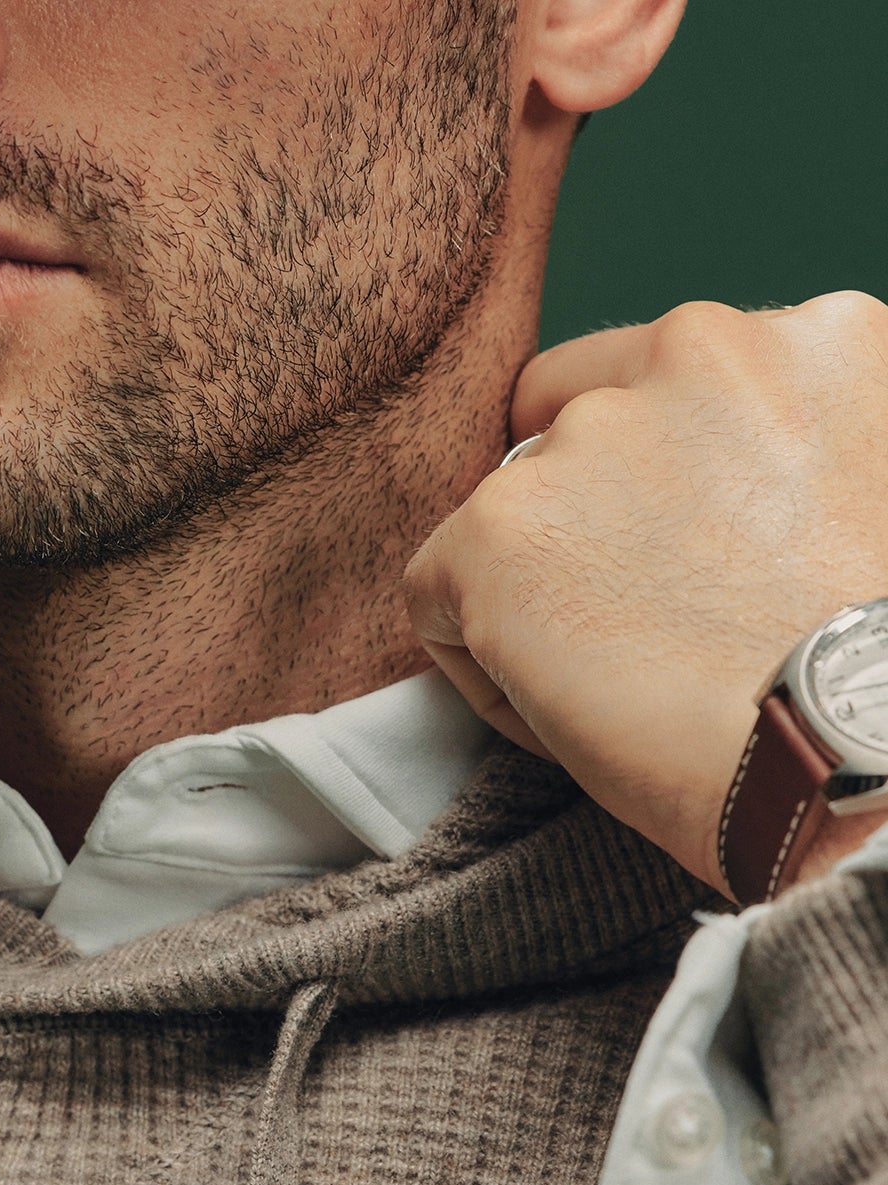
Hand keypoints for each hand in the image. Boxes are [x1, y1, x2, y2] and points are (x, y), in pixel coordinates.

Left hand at [403, 292, 887, 895]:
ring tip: (624, 687)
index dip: (659, 487)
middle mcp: (695, 349)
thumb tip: (724, 509)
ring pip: (510, 513)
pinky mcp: (499, 527)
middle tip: (646, 631)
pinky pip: (438, 591)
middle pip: (576, 428)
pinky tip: (567, 715)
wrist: (860, 747)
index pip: (669, 381)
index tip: (691, 573)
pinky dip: (482, 665)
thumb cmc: (880, 673)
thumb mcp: (875, 501)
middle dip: (591, 525)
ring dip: (543, 596)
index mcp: (811, 341)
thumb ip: (797, 458)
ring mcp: (586, 435)